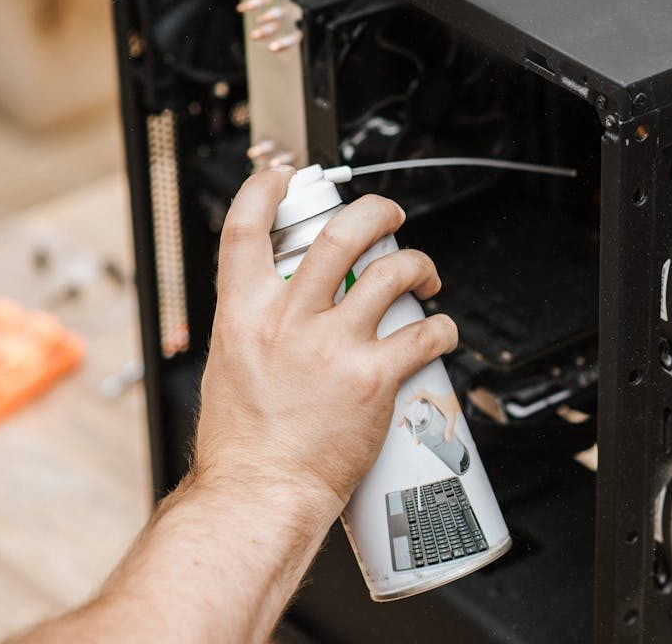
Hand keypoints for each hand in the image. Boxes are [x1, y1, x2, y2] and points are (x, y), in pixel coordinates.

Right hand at [195, 166, 458, 509]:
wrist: (259, 494)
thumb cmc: (243, 448)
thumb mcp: (229, 369)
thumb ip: (254, 331)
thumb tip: (278, 314)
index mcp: (242, 314)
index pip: (244, 229)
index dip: (265, 190)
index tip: (284, 176)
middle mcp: (288, 319)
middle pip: (340, 234)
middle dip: (375, 212)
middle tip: (391, 216)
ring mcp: (332, 345)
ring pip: (392, 273)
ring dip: (419, 267)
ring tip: (426, 279)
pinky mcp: (372, 376)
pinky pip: (423, 334)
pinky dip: (443, 328)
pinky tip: (442, 333)